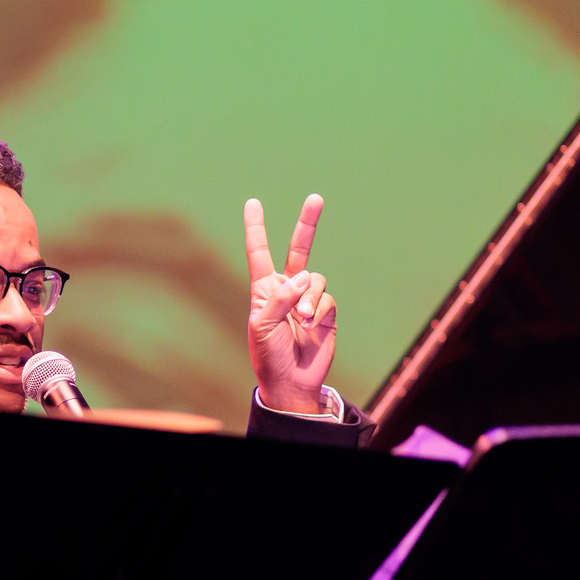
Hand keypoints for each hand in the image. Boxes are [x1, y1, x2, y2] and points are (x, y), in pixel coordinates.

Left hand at [244, 195, 337, 414]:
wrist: (290, 381)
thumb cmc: (268, 355)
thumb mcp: (262, 326)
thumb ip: (280, 298)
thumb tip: (304, 277)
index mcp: (264, 289)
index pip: (259, 252)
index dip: (256, 228)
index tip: (253, 203)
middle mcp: (287, 289)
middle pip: (298, 249)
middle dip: (308, 224)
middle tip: (316, 198)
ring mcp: (308, 299)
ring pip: (315, 279)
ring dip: (309, 296)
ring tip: (303, 318)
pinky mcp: (326, 311)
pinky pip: (326, 298)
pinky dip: (319, 308)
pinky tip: (312, 324)